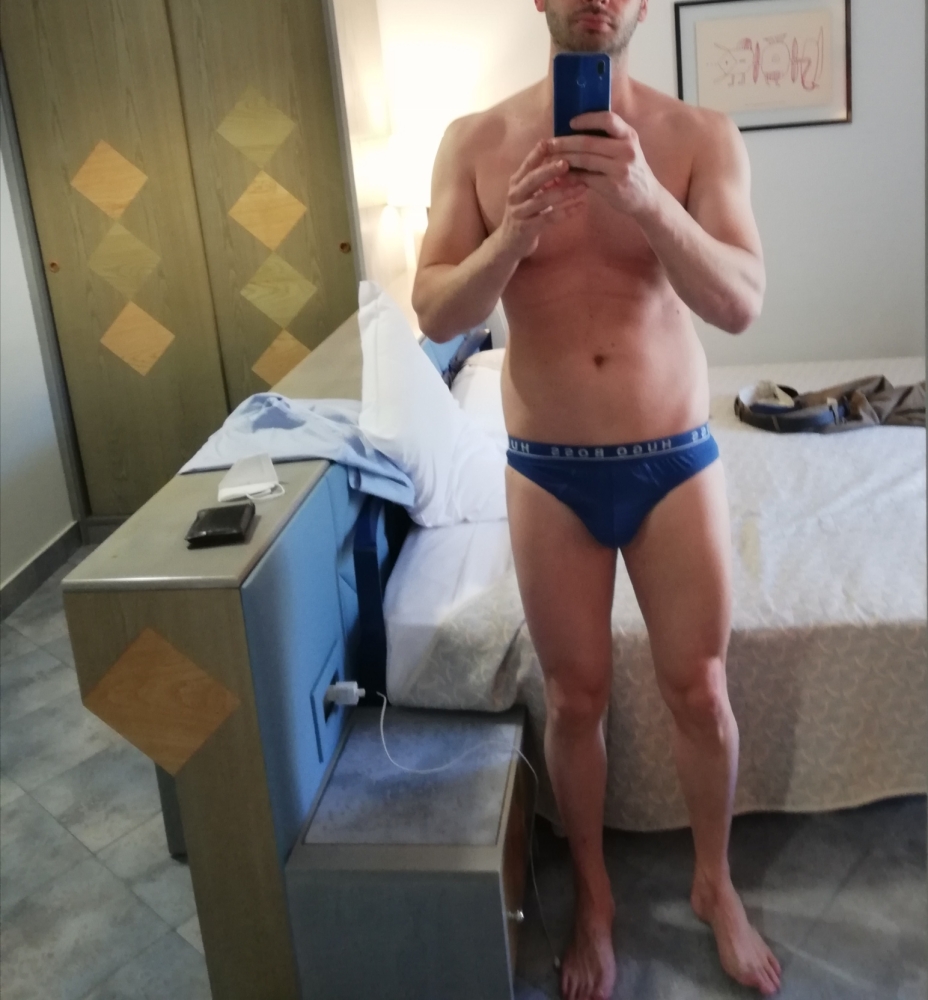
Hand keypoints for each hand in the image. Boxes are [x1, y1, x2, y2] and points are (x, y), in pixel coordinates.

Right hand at [497, 140, 586, 260]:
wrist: (508, 243)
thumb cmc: (524, 213)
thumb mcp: (528, 193)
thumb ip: (541, 179)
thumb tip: (564, 158)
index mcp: (516, 183)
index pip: (527, 165)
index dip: (537, 153)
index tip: (549, 141)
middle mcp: (514, 195)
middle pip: (532, 180)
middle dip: (549, 171)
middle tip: (566, 162)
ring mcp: (519, 212)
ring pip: (542, 200)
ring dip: (564, 192)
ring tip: (583, 186)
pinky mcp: (527, 229)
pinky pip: (549, 218)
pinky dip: (566, 212)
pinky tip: (581, 206)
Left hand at [551, 112, 658, 218]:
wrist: (647, 197)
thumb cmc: (631, 170)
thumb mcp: (627, 149)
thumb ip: (608, 139)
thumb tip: (575, 130)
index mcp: (629, 135)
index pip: (607, 119)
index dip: (587, 119)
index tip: (570, 122)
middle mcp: (626, 149)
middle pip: (589, 142)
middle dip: (566, 142)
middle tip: (549, 143)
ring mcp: (620, 169)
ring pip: (585, 160)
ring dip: (564, 159)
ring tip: (551, 158)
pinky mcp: (612, 186)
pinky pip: (585, 178)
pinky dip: (571, 176)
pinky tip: (561, 175)